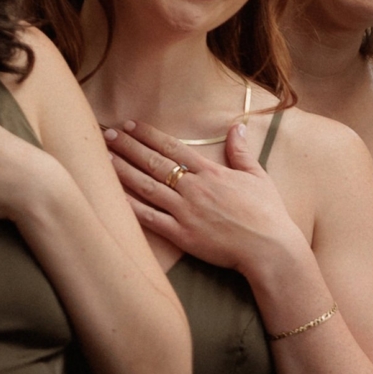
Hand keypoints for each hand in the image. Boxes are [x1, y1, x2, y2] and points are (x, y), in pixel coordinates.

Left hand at [106, 121, 306, 283]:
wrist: (269, 248)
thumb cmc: (268, 213)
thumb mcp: (258, 176)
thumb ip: (241, 152)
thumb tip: (236, 127)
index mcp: (211, 172)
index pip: (172, 147)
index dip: (148, 135)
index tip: (130, 125)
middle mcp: (194, 188)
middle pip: (153, 162)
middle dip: (127, 146)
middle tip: (106, 134)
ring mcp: (185, 211)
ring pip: (146, 186)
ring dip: (122, 170)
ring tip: (103, 158)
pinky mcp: (181, 235)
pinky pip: (149, 218)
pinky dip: (130, 207)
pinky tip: (112, 196)